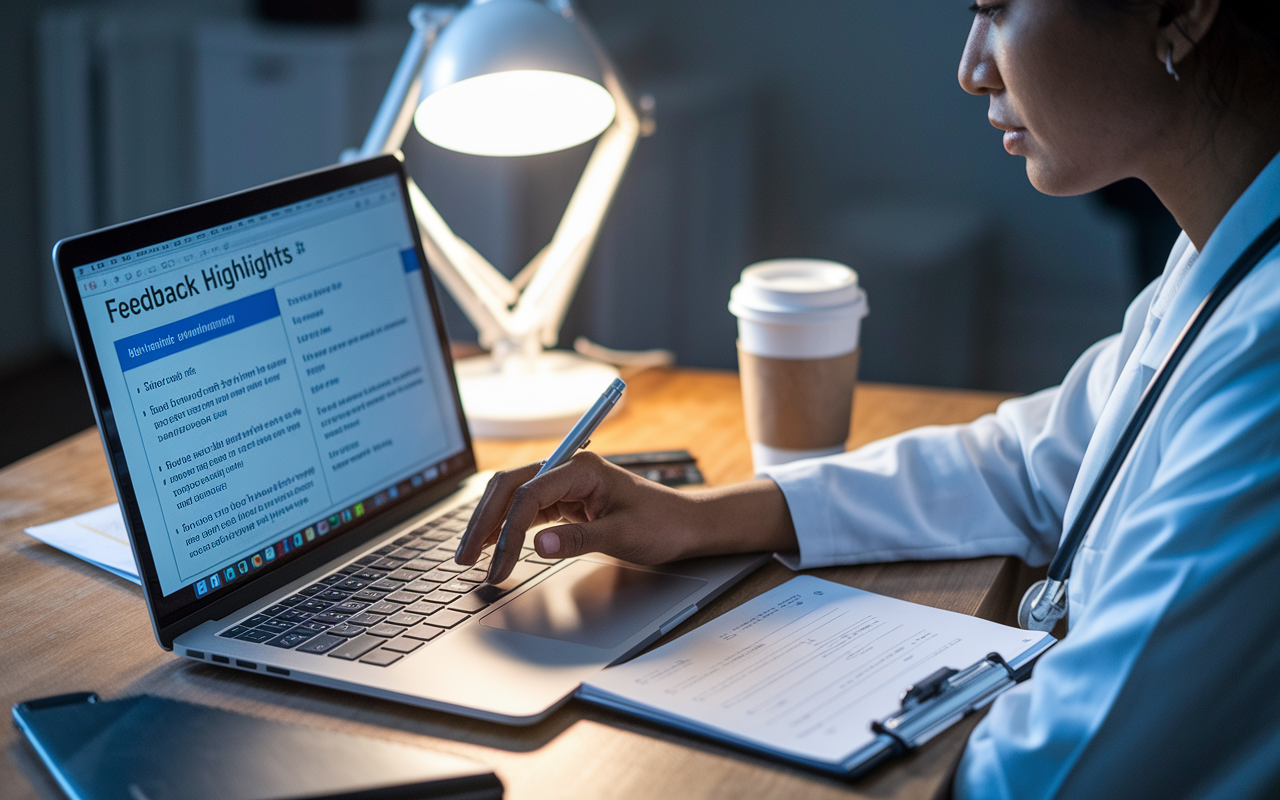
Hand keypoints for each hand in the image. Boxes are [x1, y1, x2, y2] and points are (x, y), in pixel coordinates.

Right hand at [454, 451, 797, 582]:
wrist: (686, 524)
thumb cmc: (662, 525)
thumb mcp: (623, 535)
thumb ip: (579, 540)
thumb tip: (537, 547)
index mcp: (580, 469)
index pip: (528, 495)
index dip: (506, 531)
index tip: (498, 565)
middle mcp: (568, 469)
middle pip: (509, 488)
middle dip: (484, 522)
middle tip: (465, 558)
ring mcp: (565, 483)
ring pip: (512, 496)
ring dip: (490, 523)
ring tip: (471, 555)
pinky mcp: (566, 500)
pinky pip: (526, 508)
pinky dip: (507, 527)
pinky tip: (496, 547)